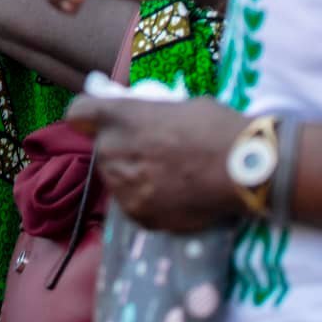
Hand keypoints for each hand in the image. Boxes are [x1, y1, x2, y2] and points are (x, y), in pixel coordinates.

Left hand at [65, 95, 245, 231]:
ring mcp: (122, 187)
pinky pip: (134, 206)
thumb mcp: (177, 105)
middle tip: (152, 153)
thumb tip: (144, 119)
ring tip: (169, 177)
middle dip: (121, 152)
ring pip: (117, 181)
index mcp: (118, 117)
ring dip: (133, 178)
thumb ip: (148, 114)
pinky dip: (149, 202)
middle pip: (103, 151)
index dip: (87, 117)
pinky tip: (175, 196)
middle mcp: (111, 151)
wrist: (244, 170)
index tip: (101, 121)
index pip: (78, 113)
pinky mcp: (139, 215)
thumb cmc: (215, 127)